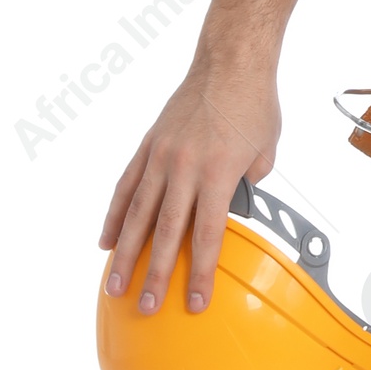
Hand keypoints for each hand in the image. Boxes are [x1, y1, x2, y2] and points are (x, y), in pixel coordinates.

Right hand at [99, 52, 279, 315]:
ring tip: (114, 285)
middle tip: (146, 308)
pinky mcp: (148, 146)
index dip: (199, 273)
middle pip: (166, 232)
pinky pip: (126, 186)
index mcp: (218, 172)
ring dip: (124, 254)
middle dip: (155, 275)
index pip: (208, 234)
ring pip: (137, 214)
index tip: (194, 302)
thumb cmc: (253, 104)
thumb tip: (235, 208)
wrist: (229, 62)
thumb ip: (248, 186)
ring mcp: (161, 155)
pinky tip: (105, 241)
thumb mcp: (265, 151)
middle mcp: (184, 166)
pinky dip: (114, 216)